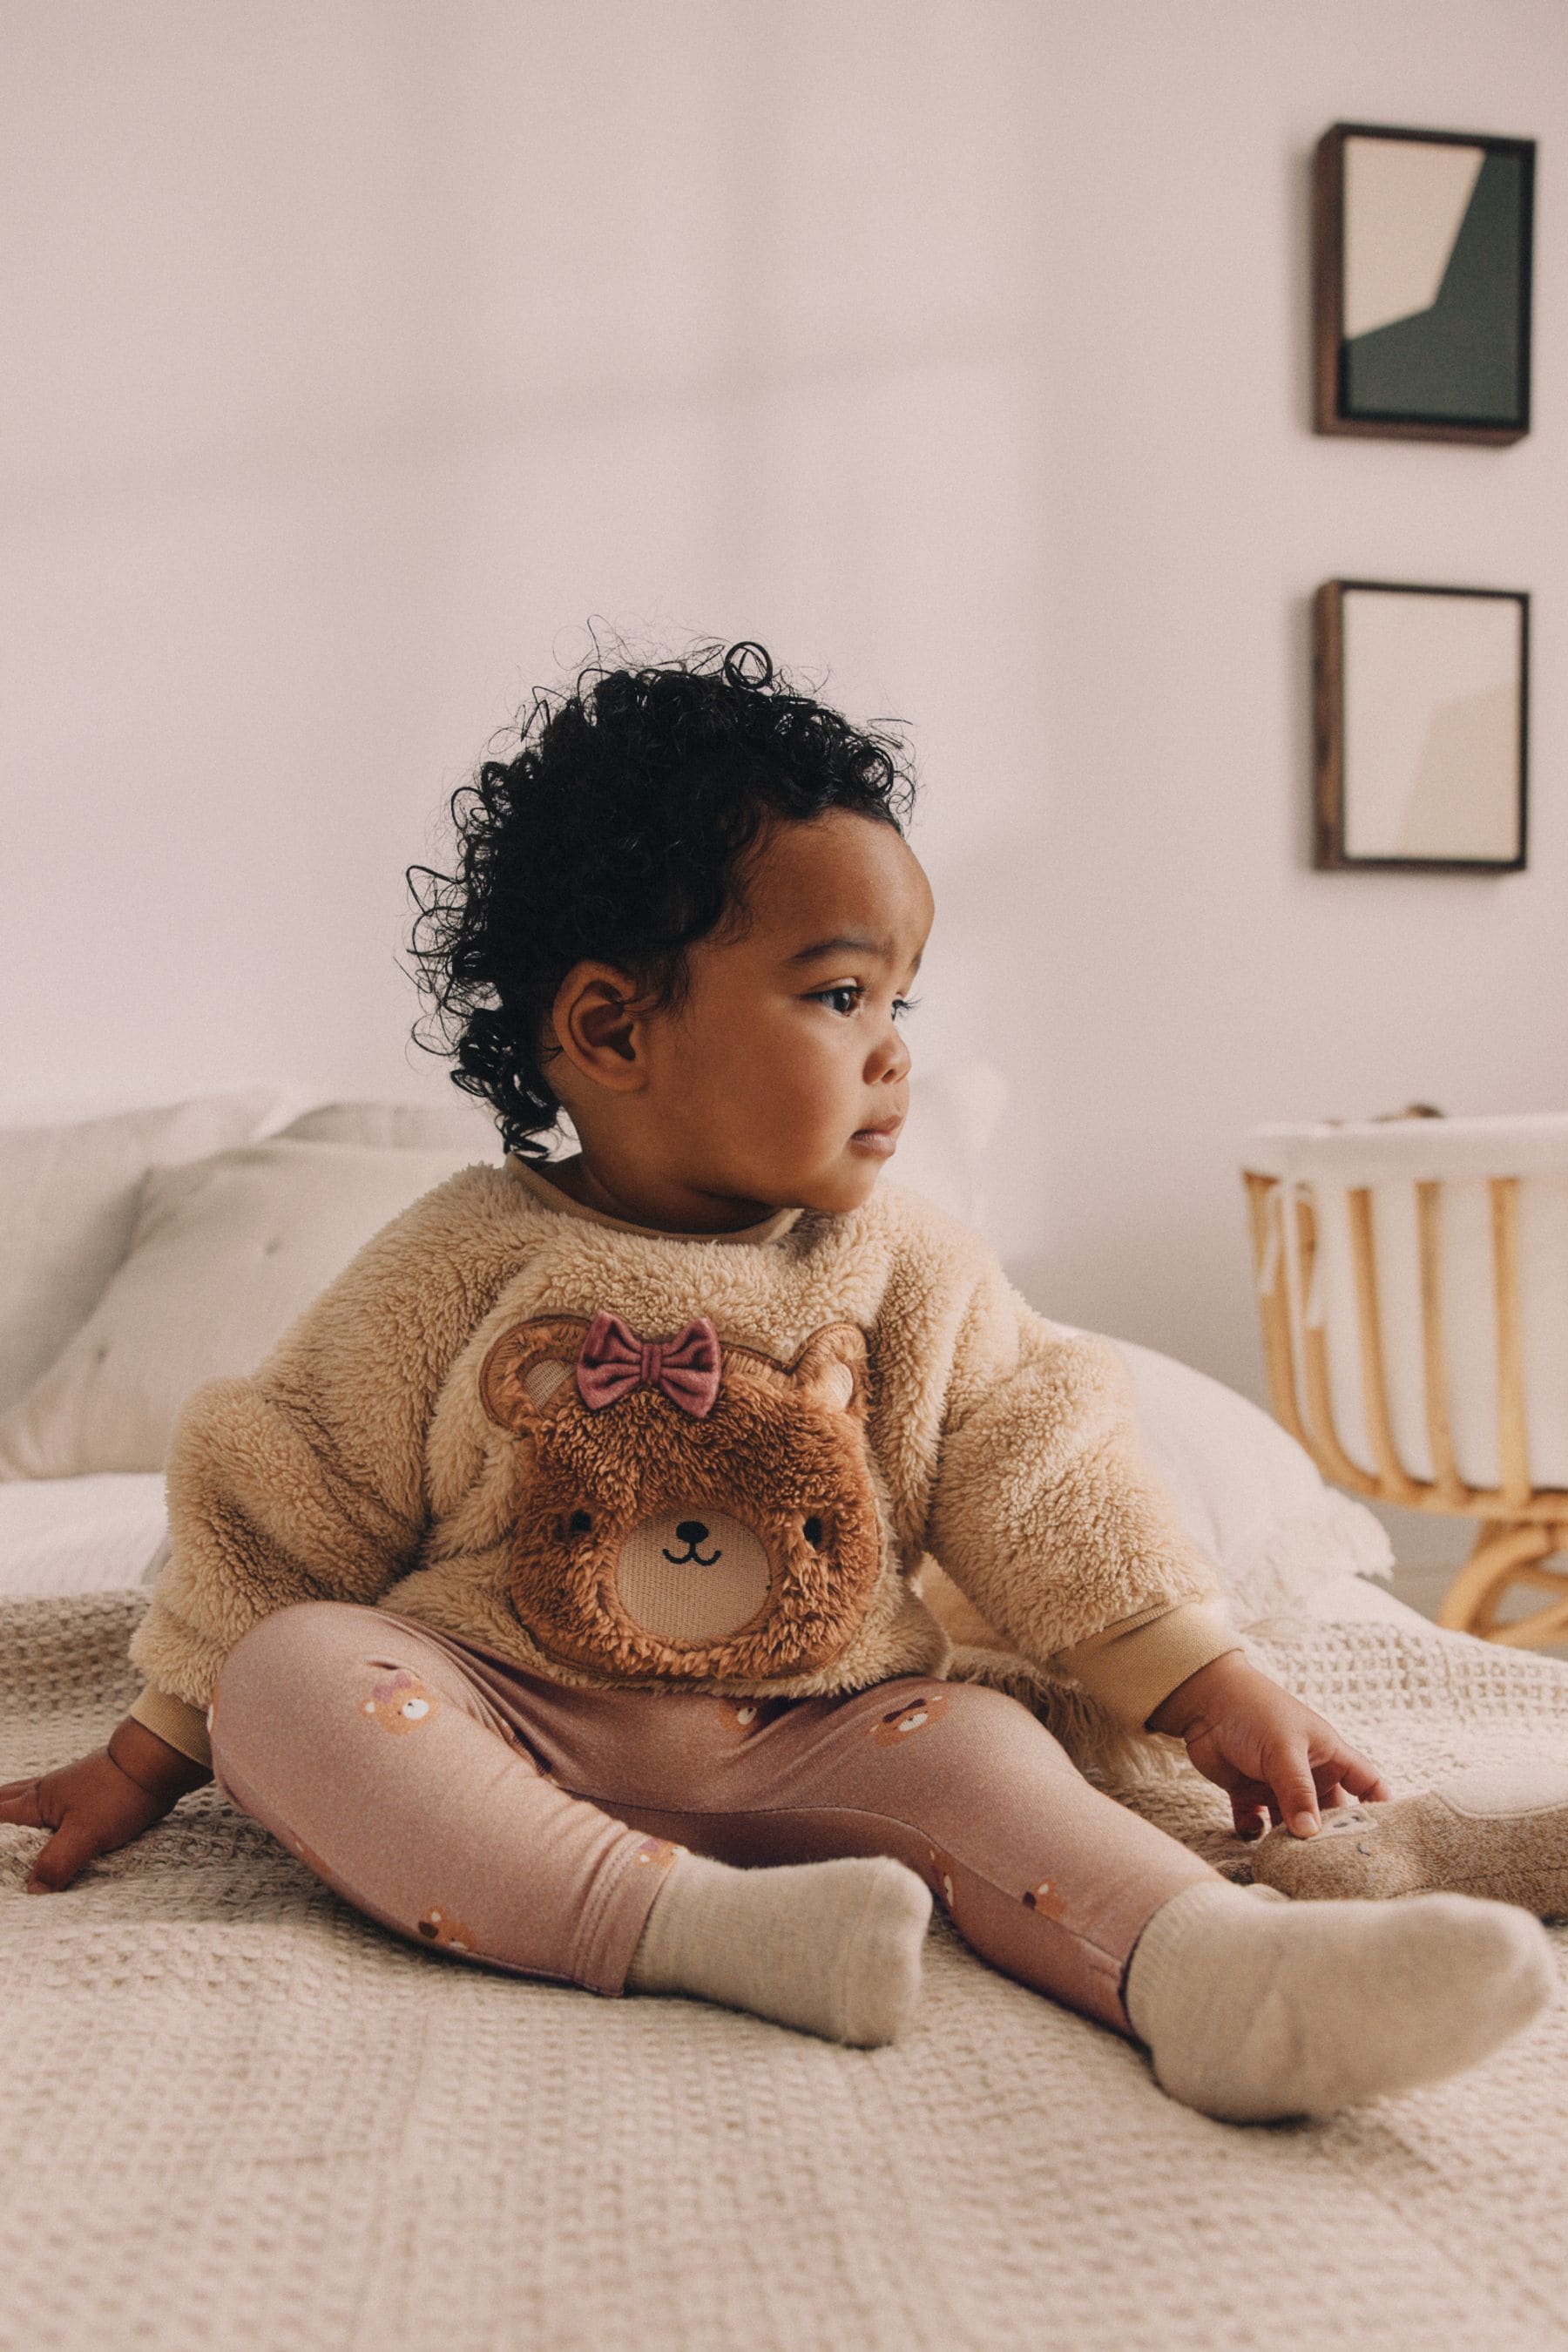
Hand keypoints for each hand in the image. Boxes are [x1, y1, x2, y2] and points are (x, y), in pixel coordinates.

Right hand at [0, 1716, 211, 1892]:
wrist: (155, 1762)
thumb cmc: (119, 1793)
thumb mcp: (85, 1834)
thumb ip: (56, 1863)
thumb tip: (33, 1892)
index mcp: (37, 1801)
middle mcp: (46, 1790)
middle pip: (5, 1799)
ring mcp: (67, 1787)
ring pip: (27, 1795)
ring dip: (11, 1805)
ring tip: (4, 1815)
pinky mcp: (86, 1790)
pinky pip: (51, 1798)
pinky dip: (39, 1806)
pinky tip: (49, 1814)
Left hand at [1145, 1651, 1389, 1839]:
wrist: (1203, 1700)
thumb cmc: (1254, 1711)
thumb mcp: (1283, 1749)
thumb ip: (1297, 1791)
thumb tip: (1310, 1833)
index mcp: (1328, 1755)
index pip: (1367, 1783)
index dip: (1380, 1807)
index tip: (1387, 1837)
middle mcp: (1307, 1773)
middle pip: (1330, 1813)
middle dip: (1329, 1836)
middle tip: (1330, 1863)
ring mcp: (1277, 1785)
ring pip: (1293, 1823)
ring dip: (1290, 1839)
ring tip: (1288, 1856)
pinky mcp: (1247, 1793)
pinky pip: (1257, 1824)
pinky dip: (1255, 1832)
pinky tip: (1251, 1828)